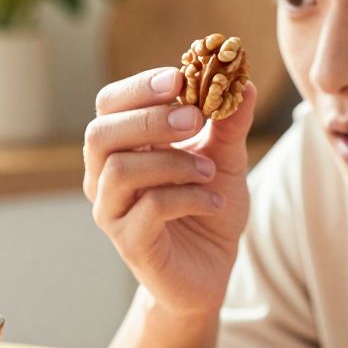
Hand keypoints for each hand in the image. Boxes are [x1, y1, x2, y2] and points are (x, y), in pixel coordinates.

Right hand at [83, 66, 256, 316]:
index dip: (139, 87)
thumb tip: (246, 82)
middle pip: (100, 134)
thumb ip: (230, 123)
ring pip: (120, 170)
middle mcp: (105, 177)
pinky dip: (188, 198)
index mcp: (122, 147)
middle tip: (195, 118)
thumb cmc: (207, 208)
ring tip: (210, 170)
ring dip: (172, 161)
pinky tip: (215, 201)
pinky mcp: (129, 243)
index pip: (109, 105)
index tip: (179, 78)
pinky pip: (149, 209)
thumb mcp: (225, 159)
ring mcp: (113, 212)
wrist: (211, 269)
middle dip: (149, 120)